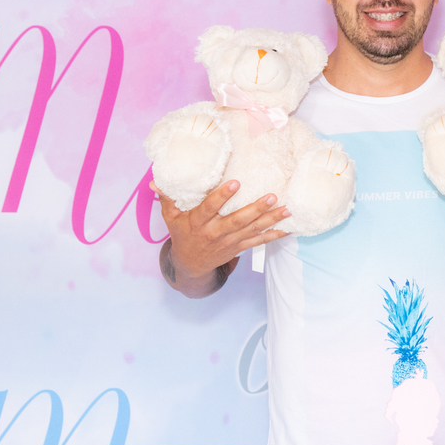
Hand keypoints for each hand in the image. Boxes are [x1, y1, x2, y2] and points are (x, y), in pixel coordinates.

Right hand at [155, 179, 289, 284]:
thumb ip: (167, 198)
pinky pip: (259, 241)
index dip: (222, 197)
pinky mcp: (239, 247)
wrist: (190, 264)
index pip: (210, 208)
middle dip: (255, 209)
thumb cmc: (182, 234)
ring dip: (271, 220)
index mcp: (198, 222)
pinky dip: (274, 235)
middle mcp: (215, 232)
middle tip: (271, 197)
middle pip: (237, 220)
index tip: (235, 183)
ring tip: (286, 209)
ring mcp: (229, 241)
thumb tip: (156, 180)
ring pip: (252, 230)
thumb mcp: (171, 217)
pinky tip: (288, 228)